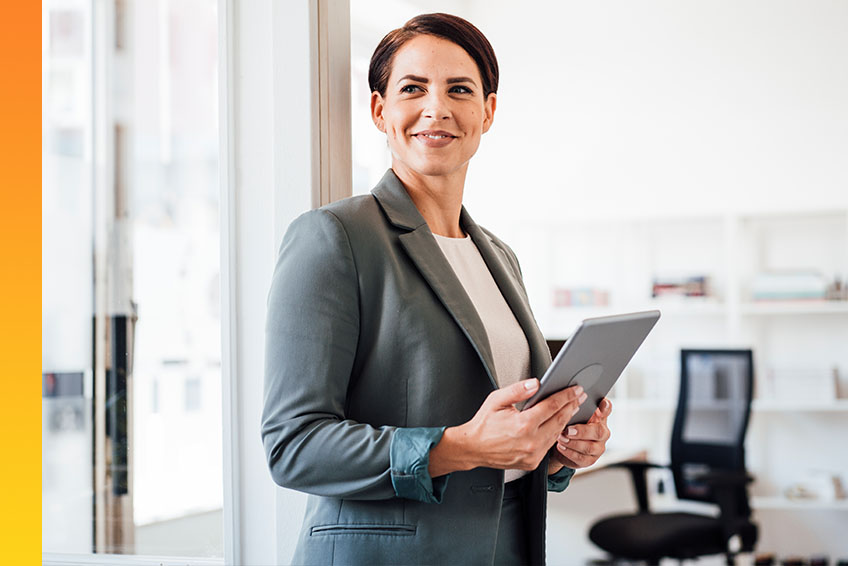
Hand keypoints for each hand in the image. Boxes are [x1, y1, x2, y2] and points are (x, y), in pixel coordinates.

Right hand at [429, 380, 586, 476]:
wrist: (473, 448)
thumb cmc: (483, 424)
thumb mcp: (497, 400)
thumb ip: (518, 390)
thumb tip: (536, 383)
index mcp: (523, 424)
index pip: (552, 406)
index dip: (566, 396)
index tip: (576, 389)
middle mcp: (531, 442)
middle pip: (559, 420)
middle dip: (571, 406)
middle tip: (579, 396)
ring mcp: (532, 455)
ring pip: (556, 434)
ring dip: (566, 420)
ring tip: (571, 408)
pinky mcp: (532, 463)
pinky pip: (548, 445)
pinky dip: (554, 434)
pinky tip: (557, 424)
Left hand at [548, 398, 611, 473]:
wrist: (561, 445)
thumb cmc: (568, 424)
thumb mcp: (571, 413)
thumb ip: (573, 406)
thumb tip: (565, 395)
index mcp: (599, 416)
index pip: (607, 409)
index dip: (605, 408)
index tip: (600, 408)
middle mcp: (602, 432)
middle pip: (598, 432)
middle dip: (582, 431)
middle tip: (568, 430)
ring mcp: (598, 447)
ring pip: (589, 447)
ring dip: (573, 443)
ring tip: (560, 437)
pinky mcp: (590, 460)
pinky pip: (582, 458)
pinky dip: (569, 452)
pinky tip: (561, 446)